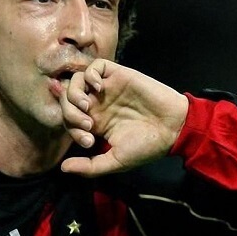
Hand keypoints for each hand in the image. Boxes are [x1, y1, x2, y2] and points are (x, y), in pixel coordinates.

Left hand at [59, 58, 188, 175]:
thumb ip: (89, 166)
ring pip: (76, 81)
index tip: (90, 141)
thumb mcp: (115, 161)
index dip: (71, 130)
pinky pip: (95, 66)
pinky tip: (97, 88)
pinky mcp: (118, 75)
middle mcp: (97, 104)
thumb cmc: (146, 146)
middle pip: (67, 100)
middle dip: (69, 113)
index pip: (68, 119)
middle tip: (87, 125)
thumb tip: (63, 168)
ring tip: (86, 106)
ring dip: (74, 94)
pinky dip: (89, 74)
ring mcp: (106, 88)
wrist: (173, 129)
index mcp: (94, 122)